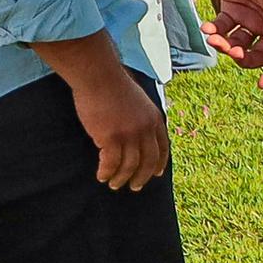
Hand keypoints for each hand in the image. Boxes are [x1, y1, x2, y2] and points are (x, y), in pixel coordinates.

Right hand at [67, 57, 171, 190]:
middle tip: (135, 186)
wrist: (99, 76)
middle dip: (142, 177)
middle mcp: (146, 129)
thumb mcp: (138, 100)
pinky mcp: (111, 139)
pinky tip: (101, 176)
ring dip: (122, 178)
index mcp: (155, 119)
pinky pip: (111, 164)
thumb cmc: (113, 84)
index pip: (163, 147)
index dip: (159, 162)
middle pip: (148, 161)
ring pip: (129, 166)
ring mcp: (129, 135)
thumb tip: (137, 132)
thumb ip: (141, 116)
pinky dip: (107, 172)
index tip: (156, 174)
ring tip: (114, 184)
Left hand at [207, 0, 262, 83]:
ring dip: (227, 46)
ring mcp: (250, 20)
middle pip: (258, 53)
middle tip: (233, 53)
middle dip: (245, 57)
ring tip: (215, 38)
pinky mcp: (232, 12)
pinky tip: (207, 27)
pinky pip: (223, 28)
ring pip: (238, 44)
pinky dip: (214, 30)